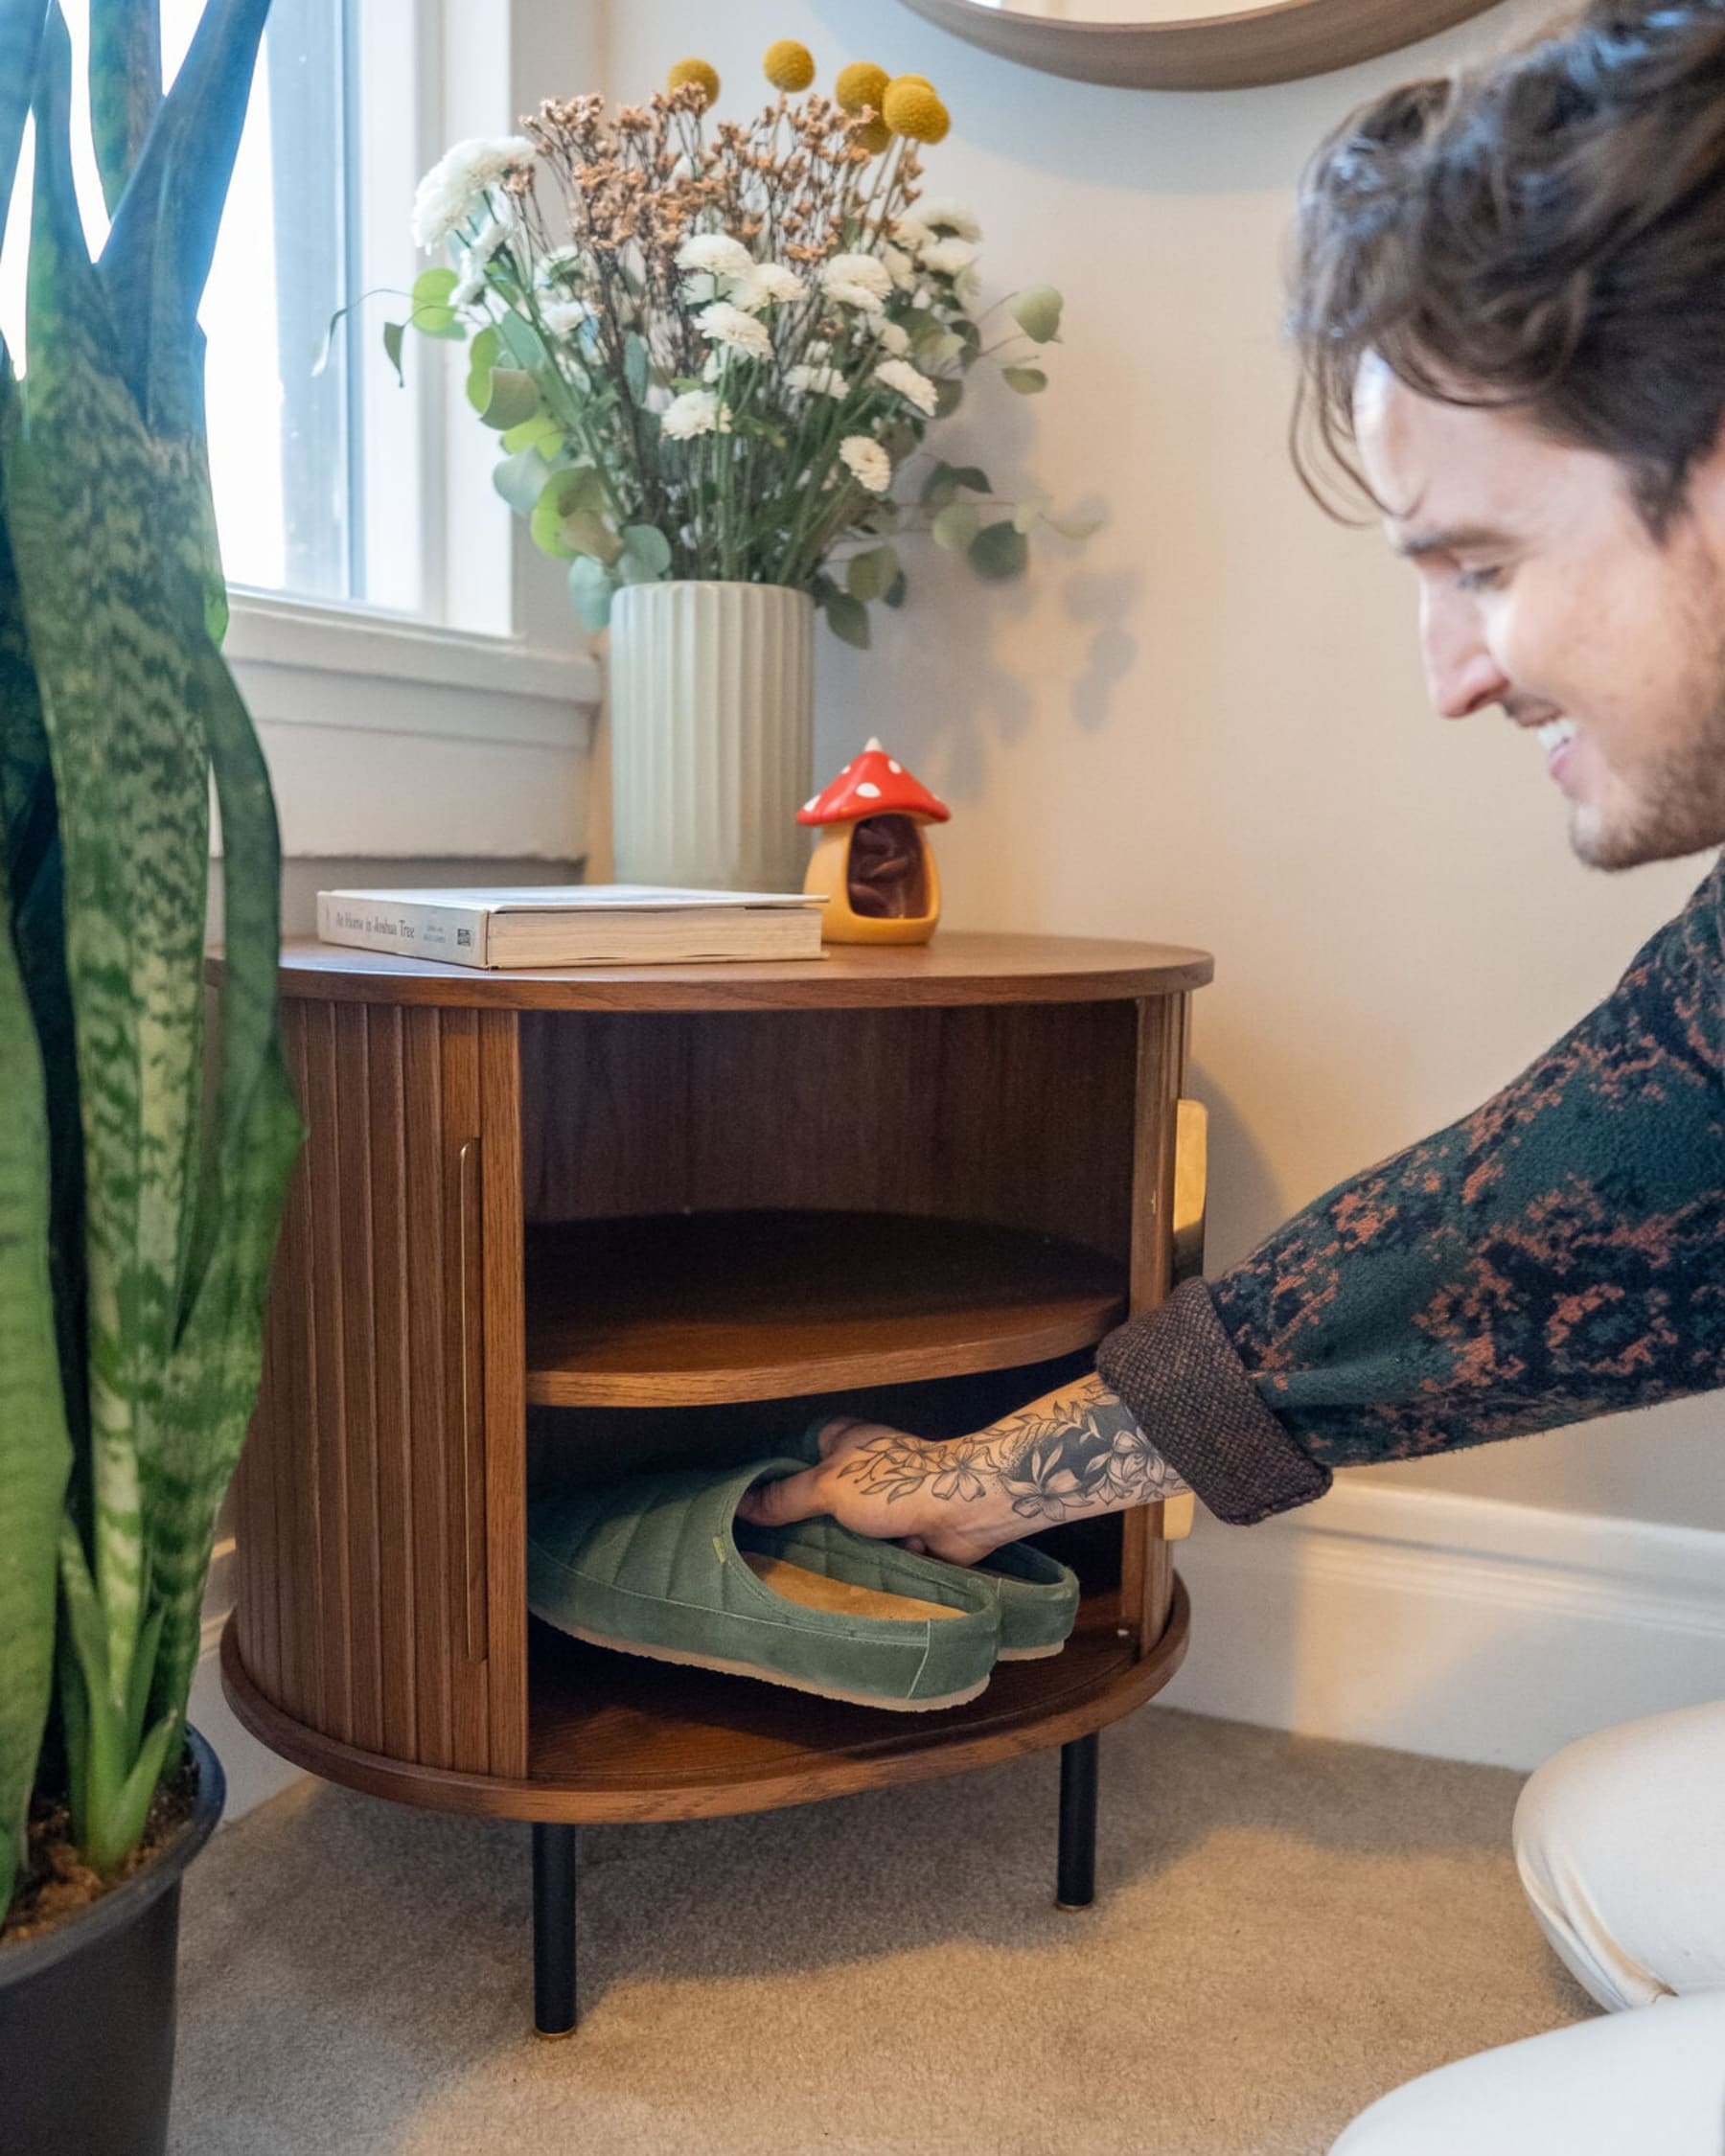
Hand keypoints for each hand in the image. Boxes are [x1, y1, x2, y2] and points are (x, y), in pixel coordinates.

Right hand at [736, 1415, 1027, 1565]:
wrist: (965, 1509)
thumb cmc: (894, 1485)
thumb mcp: (827, 1488)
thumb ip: (785, 1497)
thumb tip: (739, 1503)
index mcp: (844, 1441)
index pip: (796, 1456)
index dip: (774, 1481)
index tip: (747, 1513)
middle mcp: (864, 1468)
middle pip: (819, 1499)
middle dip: (804, 1525)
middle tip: (766, 1554)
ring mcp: (886, 1503)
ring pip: (845, 1530)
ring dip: (836, 1549)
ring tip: (796, 1578)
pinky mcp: (905, 1534)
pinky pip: (872, 1553)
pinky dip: (867, 1564)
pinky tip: (841, 1586)